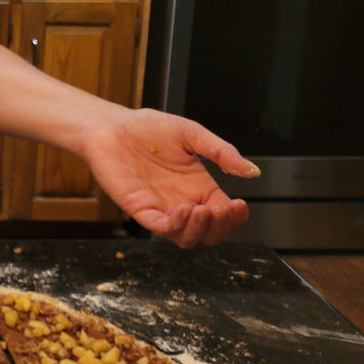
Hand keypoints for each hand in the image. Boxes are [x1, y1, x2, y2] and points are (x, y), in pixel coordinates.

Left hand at [79, 107, 259, 247]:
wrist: (111, 126)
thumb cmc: (147, 128)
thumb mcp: (192, 134)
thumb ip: (221, 152)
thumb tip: (252, 171)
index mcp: (199, 187)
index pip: (225, 213)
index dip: (236, 216)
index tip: (239, 205)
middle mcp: (183, 201)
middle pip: (210, 232)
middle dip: (221, 227)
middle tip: (221, 210)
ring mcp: (162, 208)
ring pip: (187, 238)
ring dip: (200, 230)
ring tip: (201, 210)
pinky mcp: (141, 210)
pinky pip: (161, 229)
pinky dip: (175, 226)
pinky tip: (183, 210)